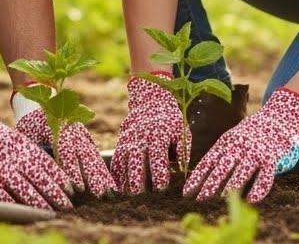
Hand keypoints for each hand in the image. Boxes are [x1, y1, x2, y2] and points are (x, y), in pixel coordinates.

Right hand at [0, 90, 72, 209]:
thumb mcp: (0, 133)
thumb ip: (16, 147)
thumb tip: (35, 161)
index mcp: (14, 140)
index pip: (43, 160)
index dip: (58, 175)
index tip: (70, 187)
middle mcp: (8, 153)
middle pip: (37, 176)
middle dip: (55, 192)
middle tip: (68, 204)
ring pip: (22, 188)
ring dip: (39, 201)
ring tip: (52, 211)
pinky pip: (0, 194)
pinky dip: (14, 204)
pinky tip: (25, 211)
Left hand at [14, 92, 117, 196]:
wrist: (38, 103)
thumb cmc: (29, 126)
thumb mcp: (28, 137)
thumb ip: (39, 153)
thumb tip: (48, 176)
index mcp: (56, 127)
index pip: (66, 150)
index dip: (72, 169)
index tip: (77, 187)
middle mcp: (72, 129)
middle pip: (85, 153)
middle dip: (93, 175)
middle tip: (100, 194)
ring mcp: (81, 132)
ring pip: (93, 154)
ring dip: (101, 174)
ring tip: (110, 191)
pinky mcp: (85, 137)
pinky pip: (95, 154)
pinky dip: (102, 169)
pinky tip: (109, 183)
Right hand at [110, 72, 185, 192]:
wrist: (150, 102)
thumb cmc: (170, 122)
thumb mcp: (181, 131)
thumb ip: (183, 150)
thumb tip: (182, 169)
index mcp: (158, 137)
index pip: (158, 159)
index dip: (159, 174)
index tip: (162, 189)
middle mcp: (140, 139)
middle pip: (136, 161)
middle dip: (138, 179)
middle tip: (140, 196)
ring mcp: (128, 141)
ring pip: (123, 162)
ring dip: (123, 179)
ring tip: (126, 196)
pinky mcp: (120, 144)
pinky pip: (115, 161)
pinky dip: (114, 175)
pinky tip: (116, 188)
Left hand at [183, 87, 298, 202]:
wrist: (280, 117)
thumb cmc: (252, 132)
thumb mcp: (234, 138)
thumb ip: (223, 153)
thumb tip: (205, 177)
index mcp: (227, 142)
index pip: (208, 161)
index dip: (197, 177)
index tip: (186, 192)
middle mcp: (239, 146)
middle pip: (222, 167)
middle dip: (210, 184)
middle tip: (199, 199)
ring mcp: (255, 152)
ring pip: (242, 172)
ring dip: (231, 186)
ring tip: (220, 199)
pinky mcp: (272, 158)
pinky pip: (265, 176)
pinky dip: (259, 188)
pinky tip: (251, 199)